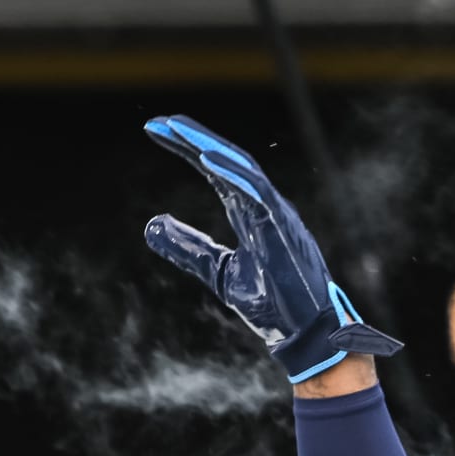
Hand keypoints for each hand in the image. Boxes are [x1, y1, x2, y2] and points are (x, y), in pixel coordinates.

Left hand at [141, 114, 401, 384]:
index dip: (187, 148)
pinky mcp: (284, 229)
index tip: (154, 131)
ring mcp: (277, 213)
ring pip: (243, 168)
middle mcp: (265, 204)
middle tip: (158, 123)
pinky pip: (259, 193)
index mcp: (250, 211)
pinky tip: (207, 161)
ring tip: (178, 133)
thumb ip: (187, 248)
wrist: (304, 332)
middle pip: (227, 159)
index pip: (216, 169)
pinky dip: (234, 175)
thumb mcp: (218, 271)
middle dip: (193, 138)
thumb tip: (151, 226)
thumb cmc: (271, 301)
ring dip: (210, 147)